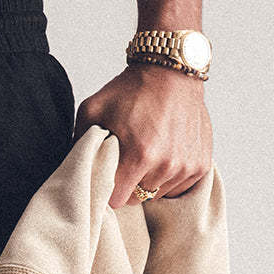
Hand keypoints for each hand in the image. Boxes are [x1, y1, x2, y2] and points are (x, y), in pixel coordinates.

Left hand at [72, 62, 212, 208]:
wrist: (171, 71)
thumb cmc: (131, 90)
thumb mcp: (92, 110)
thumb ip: (80, 143)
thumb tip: (73, 168)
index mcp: (138, 156)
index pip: (116, 201)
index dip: (108, 190)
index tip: (107, 177)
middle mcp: (165, 165)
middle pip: (137, 199)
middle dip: (128, 186)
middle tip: (126, 163)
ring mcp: (186, 166)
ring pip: (157, 193)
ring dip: (149, 181)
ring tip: (146, 154)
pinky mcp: (200, 164)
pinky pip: (177, 187)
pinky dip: (168, 177)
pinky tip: (163, 154)